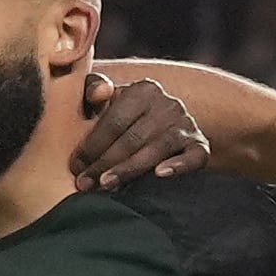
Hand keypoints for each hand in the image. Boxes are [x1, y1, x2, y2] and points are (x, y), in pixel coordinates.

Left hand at [68, 68, 210, 190]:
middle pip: (133, 137)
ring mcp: (186, 124)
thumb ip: (94, 91)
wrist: (168, 129)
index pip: (114, 120)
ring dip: (130, 169)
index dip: (92, 144)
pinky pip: (194, 156)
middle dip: (105, 162)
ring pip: (157, 148)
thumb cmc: (126, 119)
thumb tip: (99, 93)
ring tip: (107, 185)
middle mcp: (168, 104)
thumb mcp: (109, 103)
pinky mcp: (200, 145)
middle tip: (85, 183)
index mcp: (143, 90)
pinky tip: (160, 174)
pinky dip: (179, 165)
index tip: (75, 166)